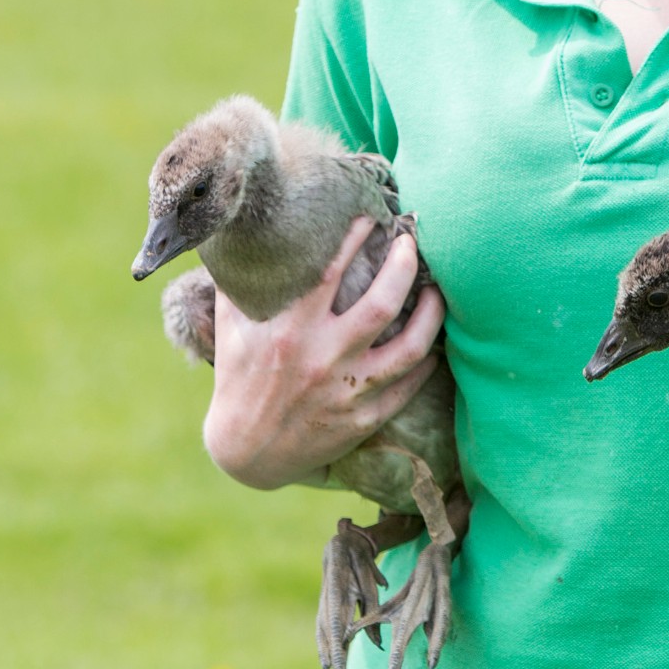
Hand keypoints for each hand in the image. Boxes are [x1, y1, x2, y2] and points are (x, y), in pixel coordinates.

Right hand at [202, 218, 445, 490]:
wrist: (245, 453)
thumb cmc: (238, 379)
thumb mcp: (232, 327)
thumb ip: (243, 282)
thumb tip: (245, 233)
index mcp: (289, 330)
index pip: (330, 272)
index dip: (357, 238)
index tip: (373, 216)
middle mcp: (322, 358)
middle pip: (382, 303)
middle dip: (405, 265)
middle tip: (412, 242)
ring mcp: (347, 391)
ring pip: (410, 347)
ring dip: (431, 314)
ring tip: (437, 290)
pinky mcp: (363, 420)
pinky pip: (408, 386)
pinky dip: (427, 362)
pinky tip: (433, 341)